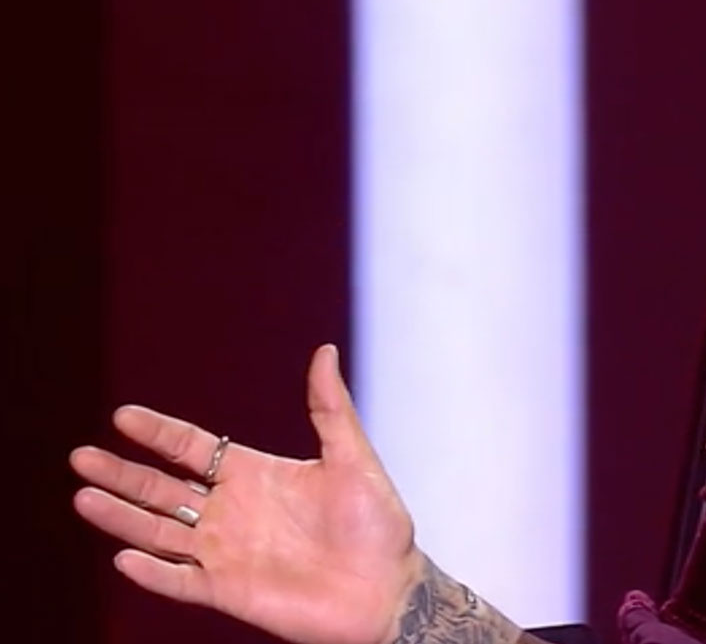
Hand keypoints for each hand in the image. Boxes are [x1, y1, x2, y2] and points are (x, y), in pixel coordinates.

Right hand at [71, 345, 424, 643]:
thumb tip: (325, 351)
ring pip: (159, 532)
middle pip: (162, 489)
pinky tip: (125, 557)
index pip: (192, 448)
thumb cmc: (377, 524)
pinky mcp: (228, 591)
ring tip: (83, 497)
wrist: (389, 588)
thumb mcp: (353, 458)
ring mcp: (225, 552)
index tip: (123, 417)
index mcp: (254, 474)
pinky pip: (179, 581)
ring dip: (122, 517)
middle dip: (122, 473)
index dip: (158, 433)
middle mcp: (231, 511)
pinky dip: (153, 572)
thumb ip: (330, 408)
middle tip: (81, 457)